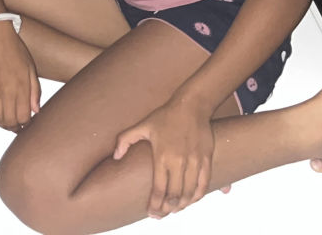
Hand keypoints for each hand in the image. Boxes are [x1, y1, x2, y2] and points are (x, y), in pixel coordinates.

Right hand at [0, 25, 39, 130]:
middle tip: (19, 126)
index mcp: (21, 86)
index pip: (24, 117)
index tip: (28, 123)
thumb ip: (34, 91)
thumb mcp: (31, 67)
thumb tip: (36, 110)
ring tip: (8, 122)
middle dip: (16, 127)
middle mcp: (6, 91)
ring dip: (3, 124)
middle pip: (11, 121)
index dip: (27, 124)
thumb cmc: (15, 49)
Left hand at [113, 96, 216, 216]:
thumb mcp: (142, 125)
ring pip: (190, 193)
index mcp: (162, 156)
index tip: (152, 213)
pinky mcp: (206, 159)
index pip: (159, 189)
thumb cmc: (165, 116)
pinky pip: (204, 184)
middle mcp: (179, 162)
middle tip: (161, 215)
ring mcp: (195, 161)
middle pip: (175, 195)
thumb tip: (115, 156)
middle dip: (167, 209)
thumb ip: (125, 140)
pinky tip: (191, 200)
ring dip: (183, 205)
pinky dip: (198, 196)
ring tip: (174, 210)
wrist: (192, 106)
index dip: (155, 205)